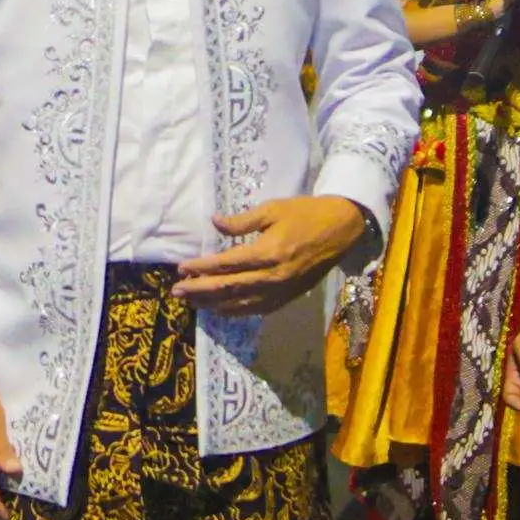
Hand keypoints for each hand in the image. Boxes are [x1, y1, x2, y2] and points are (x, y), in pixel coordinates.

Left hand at [173, 193, 369, 315]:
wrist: (342, 230)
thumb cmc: (306, 214)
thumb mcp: (273, 209)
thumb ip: (242, 221)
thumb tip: (214, 222)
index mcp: (268, 252)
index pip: (226, 265)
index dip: (202, 268)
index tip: (182, 268)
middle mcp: (273, 277)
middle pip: (228, 288)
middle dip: (200, 291)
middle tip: (177, 292)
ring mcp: (281, 291)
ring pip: (240, 303)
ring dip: (213, 304)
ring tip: (191, 302)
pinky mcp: (288, 298)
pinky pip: (256, 309)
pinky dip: (235, 310)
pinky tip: (219, 309)